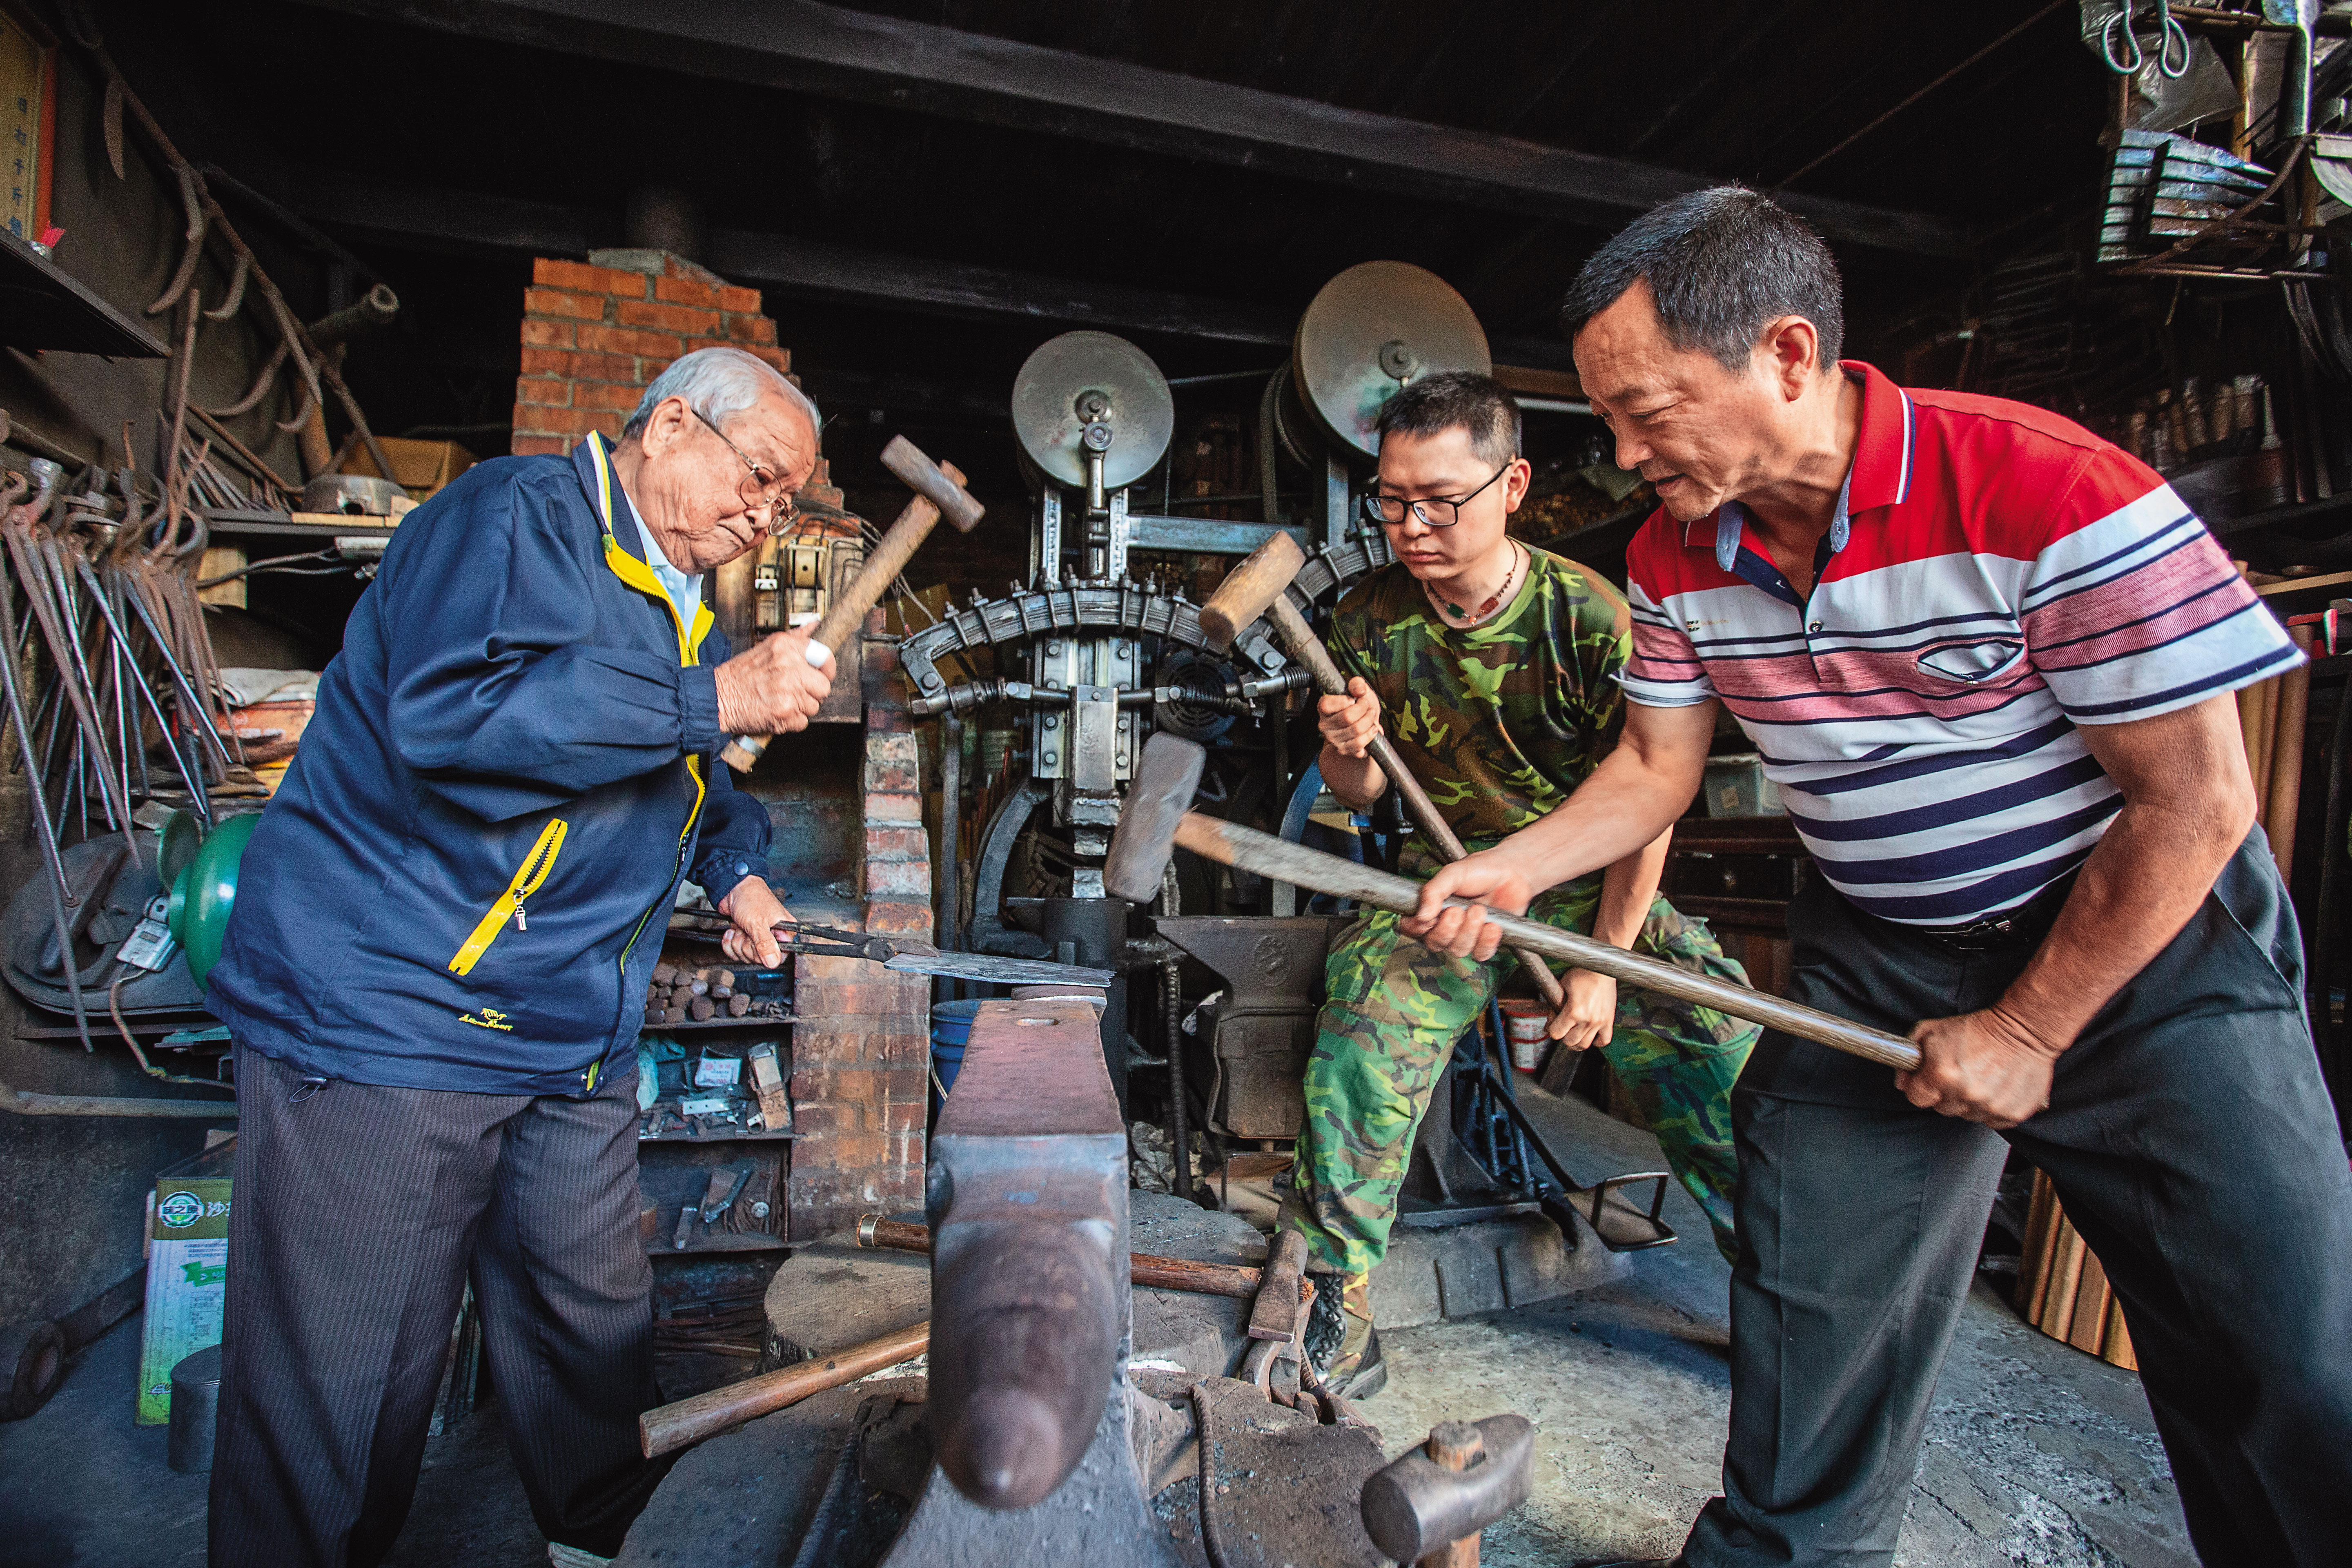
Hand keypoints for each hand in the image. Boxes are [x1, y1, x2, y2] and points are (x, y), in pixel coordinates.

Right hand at [714, 630, 833, 736]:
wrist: (716, 698)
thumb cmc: (739, 675)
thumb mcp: (766, 647)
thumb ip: (794, 639)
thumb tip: (815, 626)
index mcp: (785, 647)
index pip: (824, 656)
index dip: (826, 669)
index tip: (822, 674)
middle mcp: (789, 667)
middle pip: (823, 686)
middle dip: (813, 692)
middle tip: (796, 692)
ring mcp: (788, 691)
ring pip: (814, 706)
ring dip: (800, 708)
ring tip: (780, 701)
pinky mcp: (785, 713)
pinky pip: (803, 722)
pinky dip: (791, 722)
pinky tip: (776, 712)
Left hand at [716, 875, 787, 968]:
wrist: (732, 888)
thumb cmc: (750, 897)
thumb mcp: (758, 922)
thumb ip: (766, 944)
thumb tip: (774, 963)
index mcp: (784, 931)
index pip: (781, 955)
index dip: (766, 954)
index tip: (758, 944)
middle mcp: (773, 936)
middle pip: (760, 958)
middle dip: (747, 946)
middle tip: (747, 931)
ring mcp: (757, 938)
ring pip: (746, 956)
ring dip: (737, 943)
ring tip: (740, 928)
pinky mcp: (745, 938)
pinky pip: (736, 952)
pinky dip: (730, 943)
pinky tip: (732, 931)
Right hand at [1316, 676, 1381, 758]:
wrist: (1364, 727)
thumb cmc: (1359, 708)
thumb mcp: (1360, 691)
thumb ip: (1357, 684)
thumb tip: (1358, 689)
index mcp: (1324, 708)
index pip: (1326, 704)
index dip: (1344, 700)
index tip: (1354, 699)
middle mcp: (1325, 724)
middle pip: (1347, 717)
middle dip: (1364, 709)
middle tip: (1367, 707)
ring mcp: (1334, 739)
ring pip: (1356, 730)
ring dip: (1369, 721)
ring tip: (1371, 717)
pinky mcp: (1344, 749)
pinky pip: (1359, 743)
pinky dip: (1370, 734)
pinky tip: (1372, 729)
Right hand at [1400, 851, 1533, 961]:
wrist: (1512, 871)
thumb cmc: (1481, 869)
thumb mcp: (1453, 873)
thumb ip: (1434, 891)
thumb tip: (1421, 914)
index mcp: (1432, 908)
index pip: (1412, 927)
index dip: (1417, 928)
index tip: (1428, 919)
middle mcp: (1446, 924)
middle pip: (1435, 943)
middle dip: (1447, 929)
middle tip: (1458, 910)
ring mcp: (1466, 935)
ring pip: (1458, 950)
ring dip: (1469, 932)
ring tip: (1480, 910)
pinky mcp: (1486, 941)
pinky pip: (1480, 954)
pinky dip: (1487, 942)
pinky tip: (1493, 925)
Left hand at [1548, 969, 1616, 1049]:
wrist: (1602, 970)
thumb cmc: (1582, 974)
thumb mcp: (1562, 987)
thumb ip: (1554, 1007)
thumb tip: (1548, 1023)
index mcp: (1573, 1012)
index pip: (1556, 1033)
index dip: (1551, 1030)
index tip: (1552, 1026)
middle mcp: (1587, 1020)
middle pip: (1569, 1042)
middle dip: (1563, 1037)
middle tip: (1562, 1030)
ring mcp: (1599, 1022)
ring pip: (1585, 1044)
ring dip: (1577, 1043)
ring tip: (1574, 1036)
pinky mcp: (1609, 1021)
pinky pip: (1604, 1040)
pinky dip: (1597, 1042)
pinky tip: (1591, 1037)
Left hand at [1896, 1004, 2061, 1129]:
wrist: (2023, 1029)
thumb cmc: (1977, 1028)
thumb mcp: (1931, 1030)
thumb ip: (1909, 1055)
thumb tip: (1903, 1082)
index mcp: (1941, 1075)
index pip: (1916, 1098)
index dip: (1920, 1087)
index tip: (1929, 1079)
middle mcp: (1965, 1094)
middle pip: (1941, 1108)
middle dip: (1945, 1093)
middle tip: (1959, 1073)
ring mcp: (1990, 1106)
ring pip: (1966, 1115)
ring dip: (1969, 1101)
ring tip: (1980, 1078)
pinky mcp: (2012, 1113)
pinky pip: (1992, 1121)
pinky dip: (1991, 1109)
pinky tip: (1995, 1088)